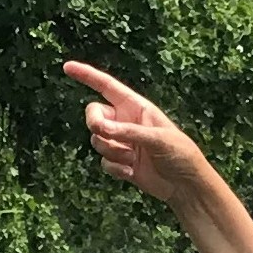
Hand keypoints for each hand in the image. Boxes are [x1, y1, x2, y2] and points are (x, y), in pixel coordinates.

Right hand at [65, 61, 213, 205]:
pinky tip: (132, 172)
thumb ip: (129, 132)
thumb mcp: (158, 138)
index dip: (87, 75)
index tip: (67, 67)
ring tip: (133, 158)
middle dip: (95, 125)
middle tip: (106, 133)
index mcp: (136, 107)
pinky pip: (103, 162)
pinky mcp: (120, 163)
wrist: (185, 185)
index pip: (107, 86)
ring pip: (97, 141)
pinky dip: (115, 168)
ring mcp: (122, 143)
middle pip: (94, 115)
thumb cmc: (180, 154)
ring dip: (112, 151)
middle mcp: (125, 122)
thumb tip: (102, 130)